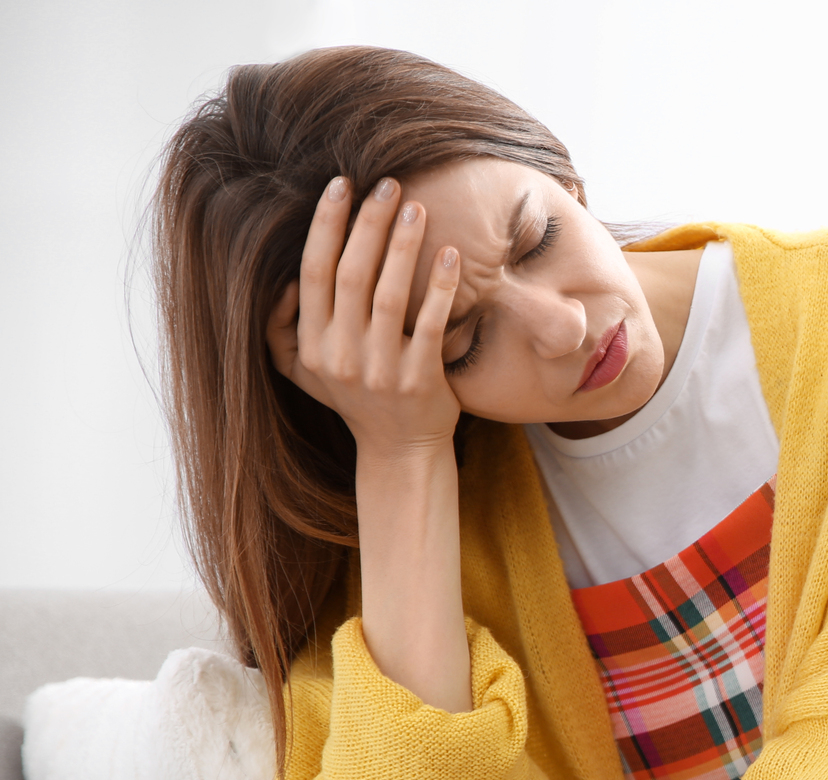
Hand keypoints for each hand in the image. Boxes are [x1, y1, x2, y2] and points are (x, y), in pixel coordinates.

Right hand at [266, 175, 462, 458]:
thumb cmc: (354, 399)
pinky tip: (451, 254)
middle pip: (351, 275)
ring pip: (389, 294)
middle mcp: (342, 355)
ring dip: (402, 246)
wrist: (401, 450)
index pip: (314, 272)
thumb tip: (283, 282)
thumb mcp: (303, 371)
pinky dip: (439, 287)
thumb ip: (280, 329)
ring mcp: (382, 369)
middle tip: (388, 184)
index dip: (326, 226)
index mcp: (313, 344)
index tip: (342, 185)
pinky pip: (430, 324)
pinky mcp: (420, 380)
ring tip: (417, 207)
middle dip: (368, 224)